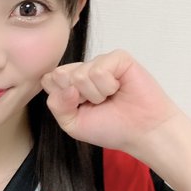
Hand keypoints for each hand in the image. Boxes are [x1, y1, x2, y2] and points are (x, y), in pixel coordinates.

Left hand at [41, 49, 182, 155]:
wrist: (142, 132)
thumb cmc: (111, 127)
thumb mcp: (73, 124)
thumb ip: (57, 105)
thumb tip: (65, 85)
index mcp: (70, 84)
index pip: (48, 81)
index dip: (62, 99)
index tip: (80, 109)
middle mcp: (83, 70)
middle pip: (59, 75)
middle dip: (77, 97)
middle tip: (97, 104)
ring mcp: (100, 62)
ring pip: (79, 75)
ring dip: (96, 95)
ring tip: (111, 98)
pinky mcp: (118, 58)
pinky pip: (98, 70)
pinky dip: (108, 86)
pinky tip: (119, 89)